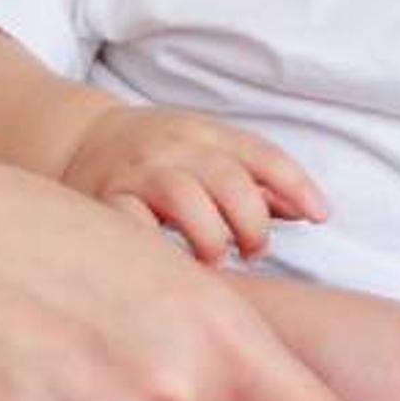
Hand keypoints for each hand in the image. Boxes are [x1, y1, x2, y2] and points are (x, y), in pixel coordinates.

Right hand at [61, 104, 326, 262]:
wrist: (80, 141)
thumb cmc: (162, 156)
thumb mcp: (210, 153)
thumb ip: (257, 182)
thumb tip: (310, 211)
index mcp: (206, 134)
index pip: (261, 155)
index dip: (296, 184)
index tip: (320, 216)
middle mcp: (174, 148)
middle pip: (229, 180)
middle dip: (253, 222)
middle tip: (256, 251)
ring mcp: (138, 173)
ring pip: (185, 199)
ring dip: (211, 237)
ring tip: (216, 258)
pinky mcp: (105, 200)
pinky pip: (132, 223)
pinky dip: (156, 246)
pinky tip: (170, 266)